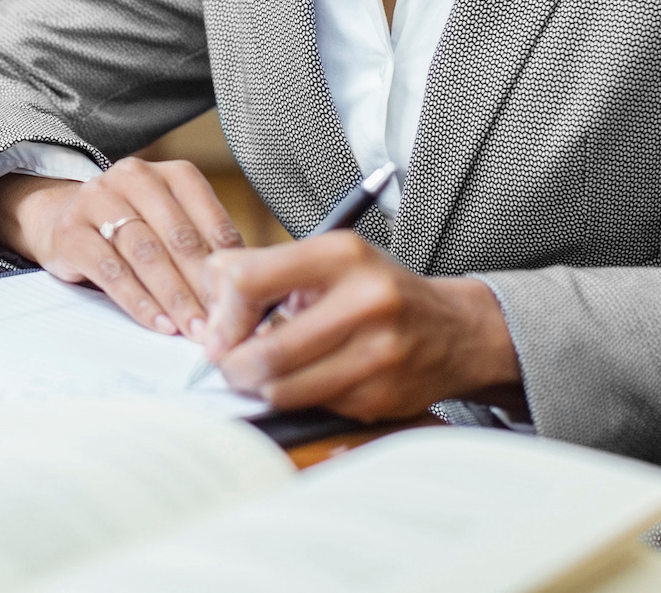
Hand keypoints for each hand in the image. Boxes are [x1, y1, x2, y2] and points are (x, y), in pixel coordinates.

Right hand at [0, 157, 243, 337]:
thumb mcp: (169, 226)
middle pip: (178, 236)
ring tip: (194, 329)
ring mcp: (98, 200)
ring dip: (174, 296)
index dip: (229, 264)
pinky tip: (159, 323)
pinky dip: (139, 301)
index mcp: (171, 174)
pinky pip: (111, 270)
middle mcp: (135, 178)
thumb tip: (247, 293)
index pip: (209, 218)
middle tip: (224, 324)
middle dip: (204, 286)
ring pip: (145, 252)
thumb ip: (203, 249)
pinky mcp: (71, 231)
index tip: (246, 302)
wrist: (58, 218)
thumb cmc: (130, 229)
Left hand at [200, 232, 522, 421]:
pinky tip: (307, 378)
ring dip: (260, 386)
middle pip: (263, 351)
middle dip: (232, 364)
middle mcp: (365, 301)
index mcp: (342, 254)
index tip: (220, 326)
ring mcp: (377, 354)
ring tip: (261, 372)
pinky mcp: (380, 396)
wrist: (454, 331)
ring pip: (282, 389)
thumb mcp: (329, 259)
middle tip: (228, 362)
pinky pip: (312, 406)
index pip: (248, 280)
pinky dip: (298, 397)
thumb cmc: (376, 290)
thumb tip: (207, 295)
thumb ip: (265, 270)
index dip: (223, 312)